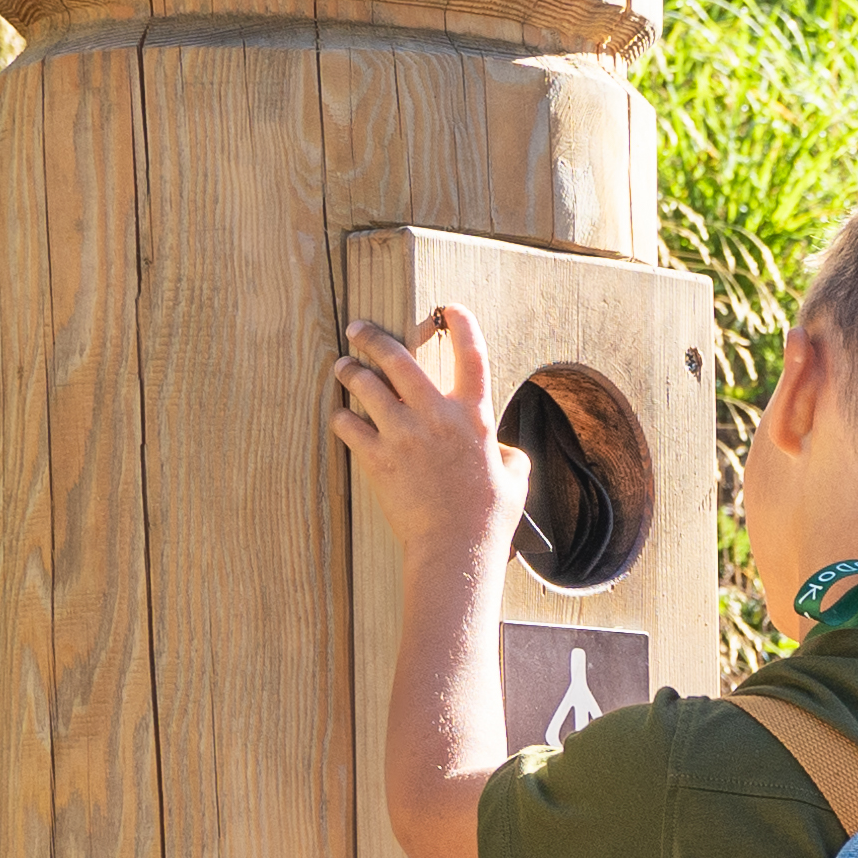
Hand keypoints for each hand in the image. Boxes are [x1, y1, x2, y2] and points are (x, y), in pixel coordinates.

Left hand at [332, 306, 529, 565]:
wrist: (455, 548)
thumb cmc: (489, 518)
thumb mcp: (515, 477)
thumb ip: (507, 452)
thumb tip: (500, 448)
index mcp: (476, 416)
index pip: (472, 354)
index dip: (462, 324)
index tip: (450, 309)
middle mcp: (437, 416)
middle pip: (398, 357)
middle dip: (372, 336)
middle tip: (359, 330)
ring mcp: (403, 435)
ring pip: (365, 384)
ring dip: (350, 371)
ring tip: (344, 367)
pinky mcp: (377, 457)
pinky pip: (348, 424)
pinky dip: (342, 417)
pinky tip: (342, 416)